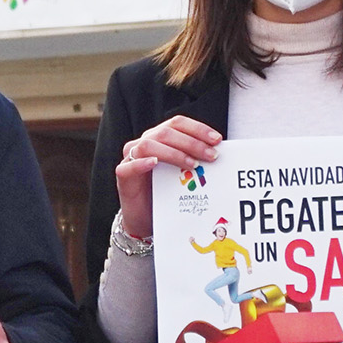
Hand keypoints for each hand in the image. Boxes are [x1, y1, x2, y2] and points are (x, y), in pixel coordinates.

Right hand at [114, 115, 220, 240]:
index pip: (178, 124)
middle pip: (166, 133)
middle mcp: (144, 143)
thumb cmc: (166, 193)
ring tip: (192, 164)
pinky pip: (129, 166)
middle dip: (192, 143)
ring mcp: (131, 158)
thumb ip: (195, 160)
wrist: (145, 219)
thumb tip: (218, 154)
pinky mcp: (123, 176)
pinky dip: (142, 163)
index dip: (198, 129)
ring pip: (149, 145)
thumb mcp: (183, 174)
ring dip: (173, 153)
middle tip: (211, 156)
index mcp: (159, 138)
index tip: (217, 140)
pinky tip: (154, 163)